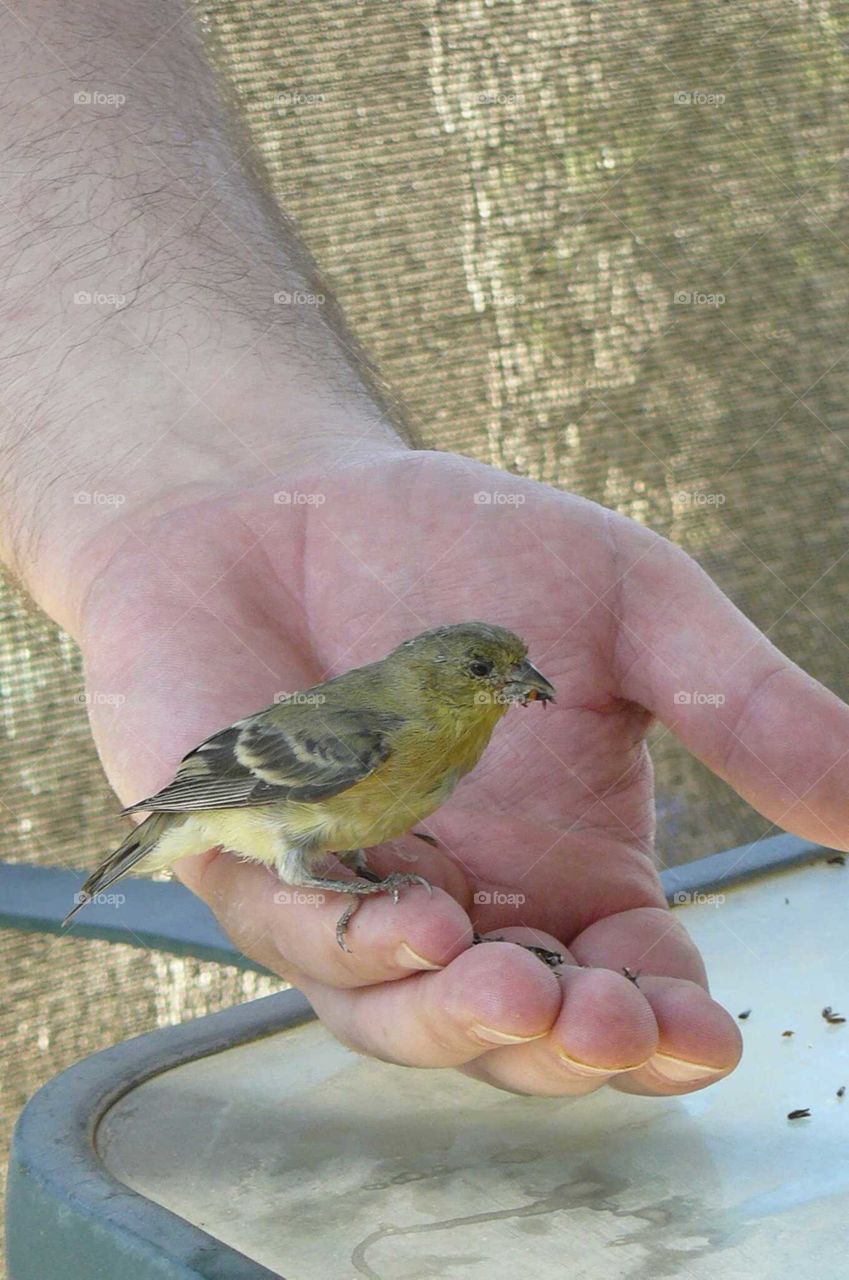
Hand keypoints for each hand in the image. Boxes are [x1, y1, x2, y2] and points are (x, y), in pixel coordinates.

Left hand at [78, 448, 848, 1095]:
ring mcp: (366, 893)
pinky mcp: (266, 869)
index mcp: (572, 863)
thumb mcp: (632, 610)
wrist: (296, 495)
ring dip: (465, 1023)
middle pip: (526, 1029)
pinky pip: (310, 942)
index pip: (631, 982)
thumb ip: (740, 704)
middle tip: (604, 1021)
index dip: (667, 1027)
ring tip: (517, 988)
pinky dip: (361, 948)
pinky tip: (417, 918)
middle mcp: (473, 900)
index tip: (702, 1032)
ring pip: (410, 1017)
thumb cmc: (466, 543)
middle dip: (568, 1043)